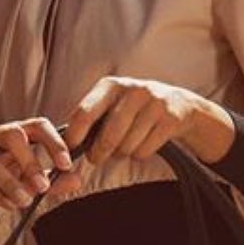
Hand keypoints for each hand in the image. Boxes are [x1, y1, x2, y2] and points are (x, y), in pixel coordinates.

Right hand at [0, 115, 82, 215]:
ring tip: (26, 201)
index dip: (54, 143)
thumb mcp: (32, 179)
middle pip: (14, 135)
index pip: (39, 126)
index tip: (66, 165)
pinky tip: (10, 205)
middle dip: (31, 161)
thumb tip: (77, 180)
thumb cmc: (4, 177)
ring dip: (11, 182)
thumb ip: (54, 179)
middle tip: (43, 187)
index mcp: (18, 133)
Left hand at [62, 76, 235, 168]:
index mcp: (111, 85)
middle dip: (99, 154)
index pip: (84, 113)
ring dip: (122, 154)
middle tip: (96, 158)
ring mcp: (153, 104)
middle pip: (107, 137)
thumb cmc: (134, 109)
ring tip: (124, 146)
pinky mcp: (170, 119)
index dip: (74, 136)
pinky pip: (144, 151)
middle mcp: (132, 90)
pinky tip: (143, 144)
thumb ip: (90, 118)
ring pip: (126, 147)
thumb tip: (64, 144)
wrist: (179, 104)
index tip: (70, 150)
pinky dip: (140, 155)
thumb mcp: (112, 102)